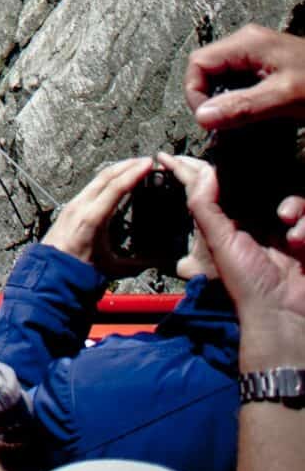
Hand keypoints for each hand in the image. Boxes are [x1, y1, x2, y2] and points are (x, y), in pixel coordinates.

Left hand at [42, 155, 158, 273]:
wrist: (50, 273)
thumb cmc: (78, 271)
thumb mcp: (112, 269)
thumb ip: (138, 265)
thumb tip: (158, 262)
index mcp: (92, 218)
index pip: (116, 187)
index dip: (134, 173)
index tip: (148, 164)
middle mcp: (81, 206)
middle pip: (106, 176)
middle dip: (128, 165)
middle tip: (147, 161)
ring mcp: (74, 204)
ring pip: (98, 179)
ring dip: (117, 170)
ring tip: (135, 167)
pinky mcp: (71, 207)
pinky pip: (91, 186)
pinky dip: (107, 179)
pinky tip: (117, 182)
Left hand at [162, 154, 304, 358]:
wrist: (282, 314)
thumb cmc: (247, 283)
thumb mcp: (219, 242)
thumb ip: (205, 206)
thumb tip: (203, 171)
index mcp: (231, 222)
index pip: (217, 187)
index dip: (199, 170)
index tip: (177, 156)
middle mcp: (257, 222)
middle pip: (262, 185)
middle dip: (266, 182)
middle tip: (265, 185)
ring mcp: (284, 231)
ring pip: (293, 198)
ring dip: (294, 204)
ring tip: (286, 218)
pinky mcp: (304, 239)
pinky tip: (297, 238)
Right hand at [187, 25, 304, 131]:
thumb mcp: (283, 98)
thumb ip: (242, 107)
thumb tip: (202, 116)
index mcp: (247, 42)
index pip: (198, 62)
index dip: (195, 92)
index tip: (208, 119)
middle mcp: (247, 42)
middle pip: (207, 69)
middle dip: (210, 98)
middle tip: (226, 124)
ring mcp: (256, 53)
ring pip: (222, 77)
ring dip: (226, 101)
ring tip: (244, 121)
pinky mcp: (265, 65)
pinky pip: (239, 82)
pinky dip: (240, 100)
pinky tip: (256, 113)